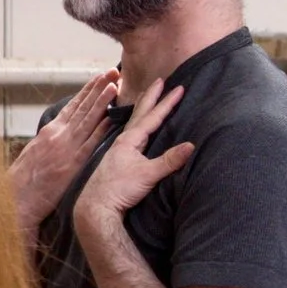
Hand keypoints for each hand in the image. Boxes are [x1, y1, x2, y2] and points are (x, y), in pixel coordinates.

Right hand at [8, 70, 118, 243]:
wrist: (17, 199)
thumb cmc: (25, 181)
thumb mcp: (35, 153)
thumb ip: (50, 141)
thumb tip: (60, 132)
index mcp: (50, 131)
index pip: (73, 106)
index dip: (88, 91)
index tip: (100, 77)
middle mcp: (58, 134)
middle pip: (82, 107)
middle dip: (98, 88)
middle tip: (113, 71)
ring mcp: (66, 148)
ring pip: (87, 119)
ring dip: (102, 101)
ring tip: (115, 85)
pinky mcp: (72, 163)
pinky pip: (90, 142)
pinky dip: (101, 128)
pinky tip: (112, 118)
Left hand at [74, 74, 193, 232]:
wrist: (96, 207)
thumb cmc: (119, 190)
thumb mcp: (148, 175)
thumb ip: (169, 160)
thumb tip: (190, 146)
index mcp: (130, 140)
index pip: (152, 117)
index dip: (167, 102)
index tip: (178, 87)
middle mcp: (123, 141)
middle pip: (140, 113)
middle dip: (152, 96)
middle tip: (160, 80)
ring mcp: (118, 150)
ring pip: (133, 122)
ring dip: (142, 109)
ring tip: (148, 98)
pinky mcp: (116, 160)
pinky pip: (129, 135)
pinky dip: (135, 126)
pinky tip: (136, 129)